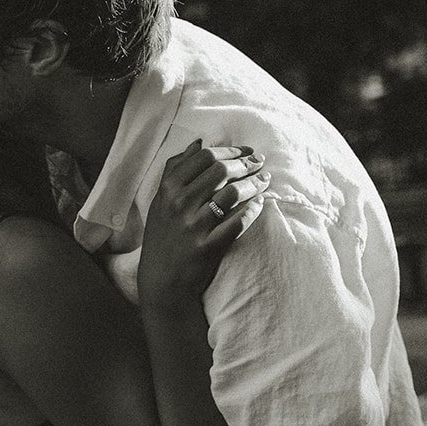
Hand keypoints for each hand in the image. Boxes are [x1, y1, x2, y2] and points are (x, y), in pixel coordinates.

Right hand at [139, 139, 268, 308]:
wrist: (162, 281)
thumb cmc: (164, 237)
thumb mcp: (160, 201)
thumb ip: (175, 170)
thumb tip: (197, 143)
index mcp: (168, 189)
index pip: (205, 158)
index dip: (231, 151)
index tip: (246, 151)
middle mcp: (179, 204)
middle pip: (221, 171)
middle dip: (246, 163)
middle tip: (260, 161)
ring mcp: (193, 226)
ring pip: (233, 193)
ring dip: (254, 183)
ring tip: (266, 179)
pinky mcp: (208, 247)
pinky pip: (238, 222)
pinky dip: (253, 209)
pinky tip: (262, 203)